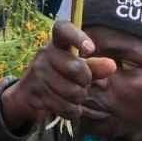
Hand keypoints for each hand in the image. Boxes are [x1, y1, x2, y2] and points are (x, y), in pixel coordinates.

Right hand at [0, 21, 116, 129]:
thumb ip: (95, 66)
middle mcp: (44, 54)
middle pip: (76, 68)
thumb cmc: (61, 73)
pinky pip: (64, 107)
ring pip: (72, 92)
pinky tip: (67, 105)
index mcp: (57, 42)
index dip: (78, 37)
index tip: (91, 49)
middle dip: (86, 80)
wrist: (29, 91)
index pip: (63, 30)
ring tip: (74, 95)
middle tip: (84, 82)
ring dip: (79, 98)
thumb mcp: (77, 66)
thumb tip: (111, 66)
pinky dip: (72, 110)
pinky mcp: (34, 93)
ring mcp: (36, 73)